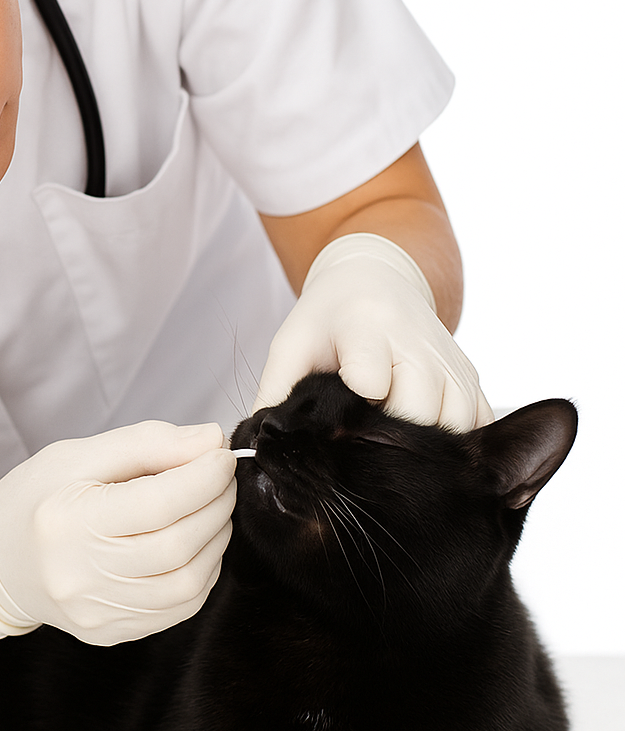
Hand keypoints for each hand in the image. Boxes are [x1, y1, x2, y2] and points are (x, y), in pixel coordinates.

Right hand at [0, 422, 234, 644]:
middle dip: (216, 505)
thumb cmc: (39, 496)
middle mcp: (80, 576)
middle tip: (223, 478)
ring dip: (215, 539)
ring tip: (212, 507)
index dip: (204, 477)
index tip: (222, 454)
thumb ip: (148, 442)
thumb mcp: (82, 453)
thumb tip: (211, 440)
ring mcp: (98, 612)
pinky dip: (202, 571)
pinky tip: (196, 543)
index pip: (157, 504)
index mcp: (68, 522)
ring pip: (187, 583)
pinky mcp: (112, 634)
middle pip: (178, 545)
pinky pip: (178, 608)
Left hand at [253, 233, 492, 430]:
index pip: (371, 380)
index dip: (352, 412)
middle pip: (416, 415)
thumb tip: (256, 449)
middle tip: (355, 444)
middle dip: (384, 440)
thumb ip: (275, 395)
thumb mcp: (290, 345)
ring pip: (451, 427)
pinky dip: (450, 443)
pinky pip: (474, 425)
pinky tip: (416, 441)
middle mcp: (417, 342)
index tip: (334, 428)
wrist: (376, 280)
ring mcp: (449, 361)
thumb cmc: (327, 318)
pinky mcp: (470, 377)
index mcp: (366, 327)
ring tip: (382, 440)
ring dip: (418, 446)